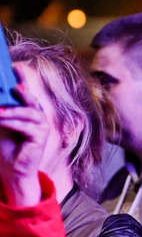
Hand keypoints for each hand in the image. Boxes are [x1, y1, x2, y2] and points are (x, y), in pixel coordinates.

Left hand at [0, 73, 49, 205]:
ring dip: (11, 110)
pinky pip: (27, 125)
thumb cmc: (5, 147)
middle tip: (11, 84)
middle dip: (19, 89)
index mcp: (28, 109)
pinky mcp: (41, 136)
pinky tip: (2, 119)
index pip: (24, 90)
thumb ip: (0, 112)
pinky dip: (13, 122)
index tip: (14, 66)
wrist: (12, 170)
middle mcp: (37, 115)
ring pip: (28, 112)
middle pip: (29, 97)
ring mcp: (41, 125)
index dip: (20, 77)